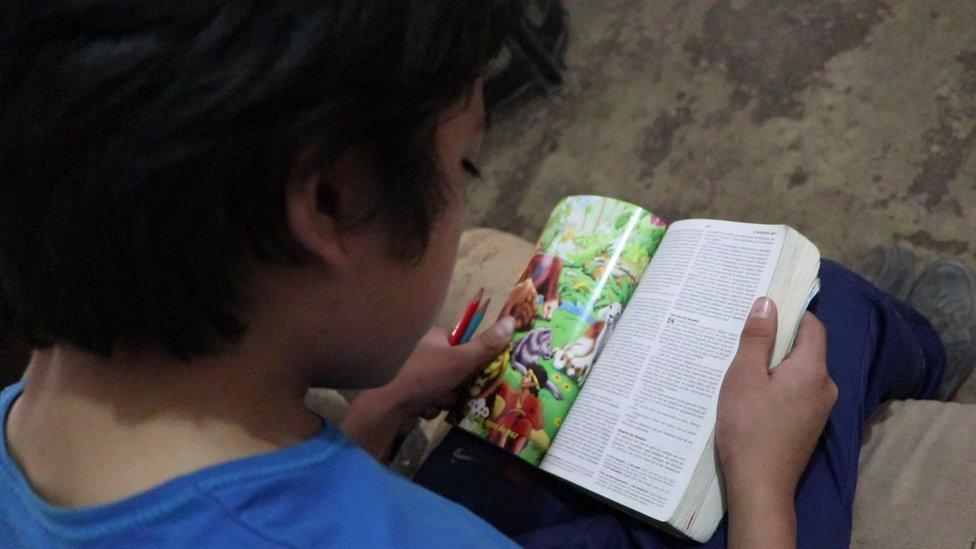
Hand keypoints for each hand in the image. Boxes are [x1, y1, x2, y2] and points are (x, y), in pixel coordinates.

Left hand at [342, 316, 514, 459]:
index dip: (474, 359)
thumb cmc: (424, 376)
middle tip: (455, 389)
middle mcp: (425, 351)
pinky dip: (431, 406)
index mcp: (436, 336)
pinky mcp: (410, 392)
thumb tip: (512, 320)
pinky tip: (422, 408)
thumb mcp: (460, 360)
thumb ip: (486, 345)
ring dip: (445, 398)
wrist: (387, 407)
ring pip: (447, 388)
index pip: (465, 344)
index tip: (478, 371)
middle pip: (458, 369)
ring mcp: (416, 372)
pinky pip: (433, 399)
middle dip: (458, 385)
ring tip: (435, 400)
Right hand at [717, 298, 836, 547]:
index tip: (762, 309)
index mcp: (813, 369)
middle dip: (778, 340)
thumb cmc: (748, 427)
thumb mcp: (744, 376)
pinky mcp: (811, 426)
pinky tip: (753, 394)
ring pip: (800, 373)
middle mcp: (826, 386)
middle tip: (745, 336)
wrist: (760, 486)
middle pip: (806, 349)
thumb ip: (757, 338)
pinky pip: (798, 393)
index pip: (812, 326)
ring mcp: (821, 409)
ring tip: (743, 365)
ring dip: (776, 365)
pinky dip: (779, 386)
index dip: (789, 313)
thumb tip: (767, 302)